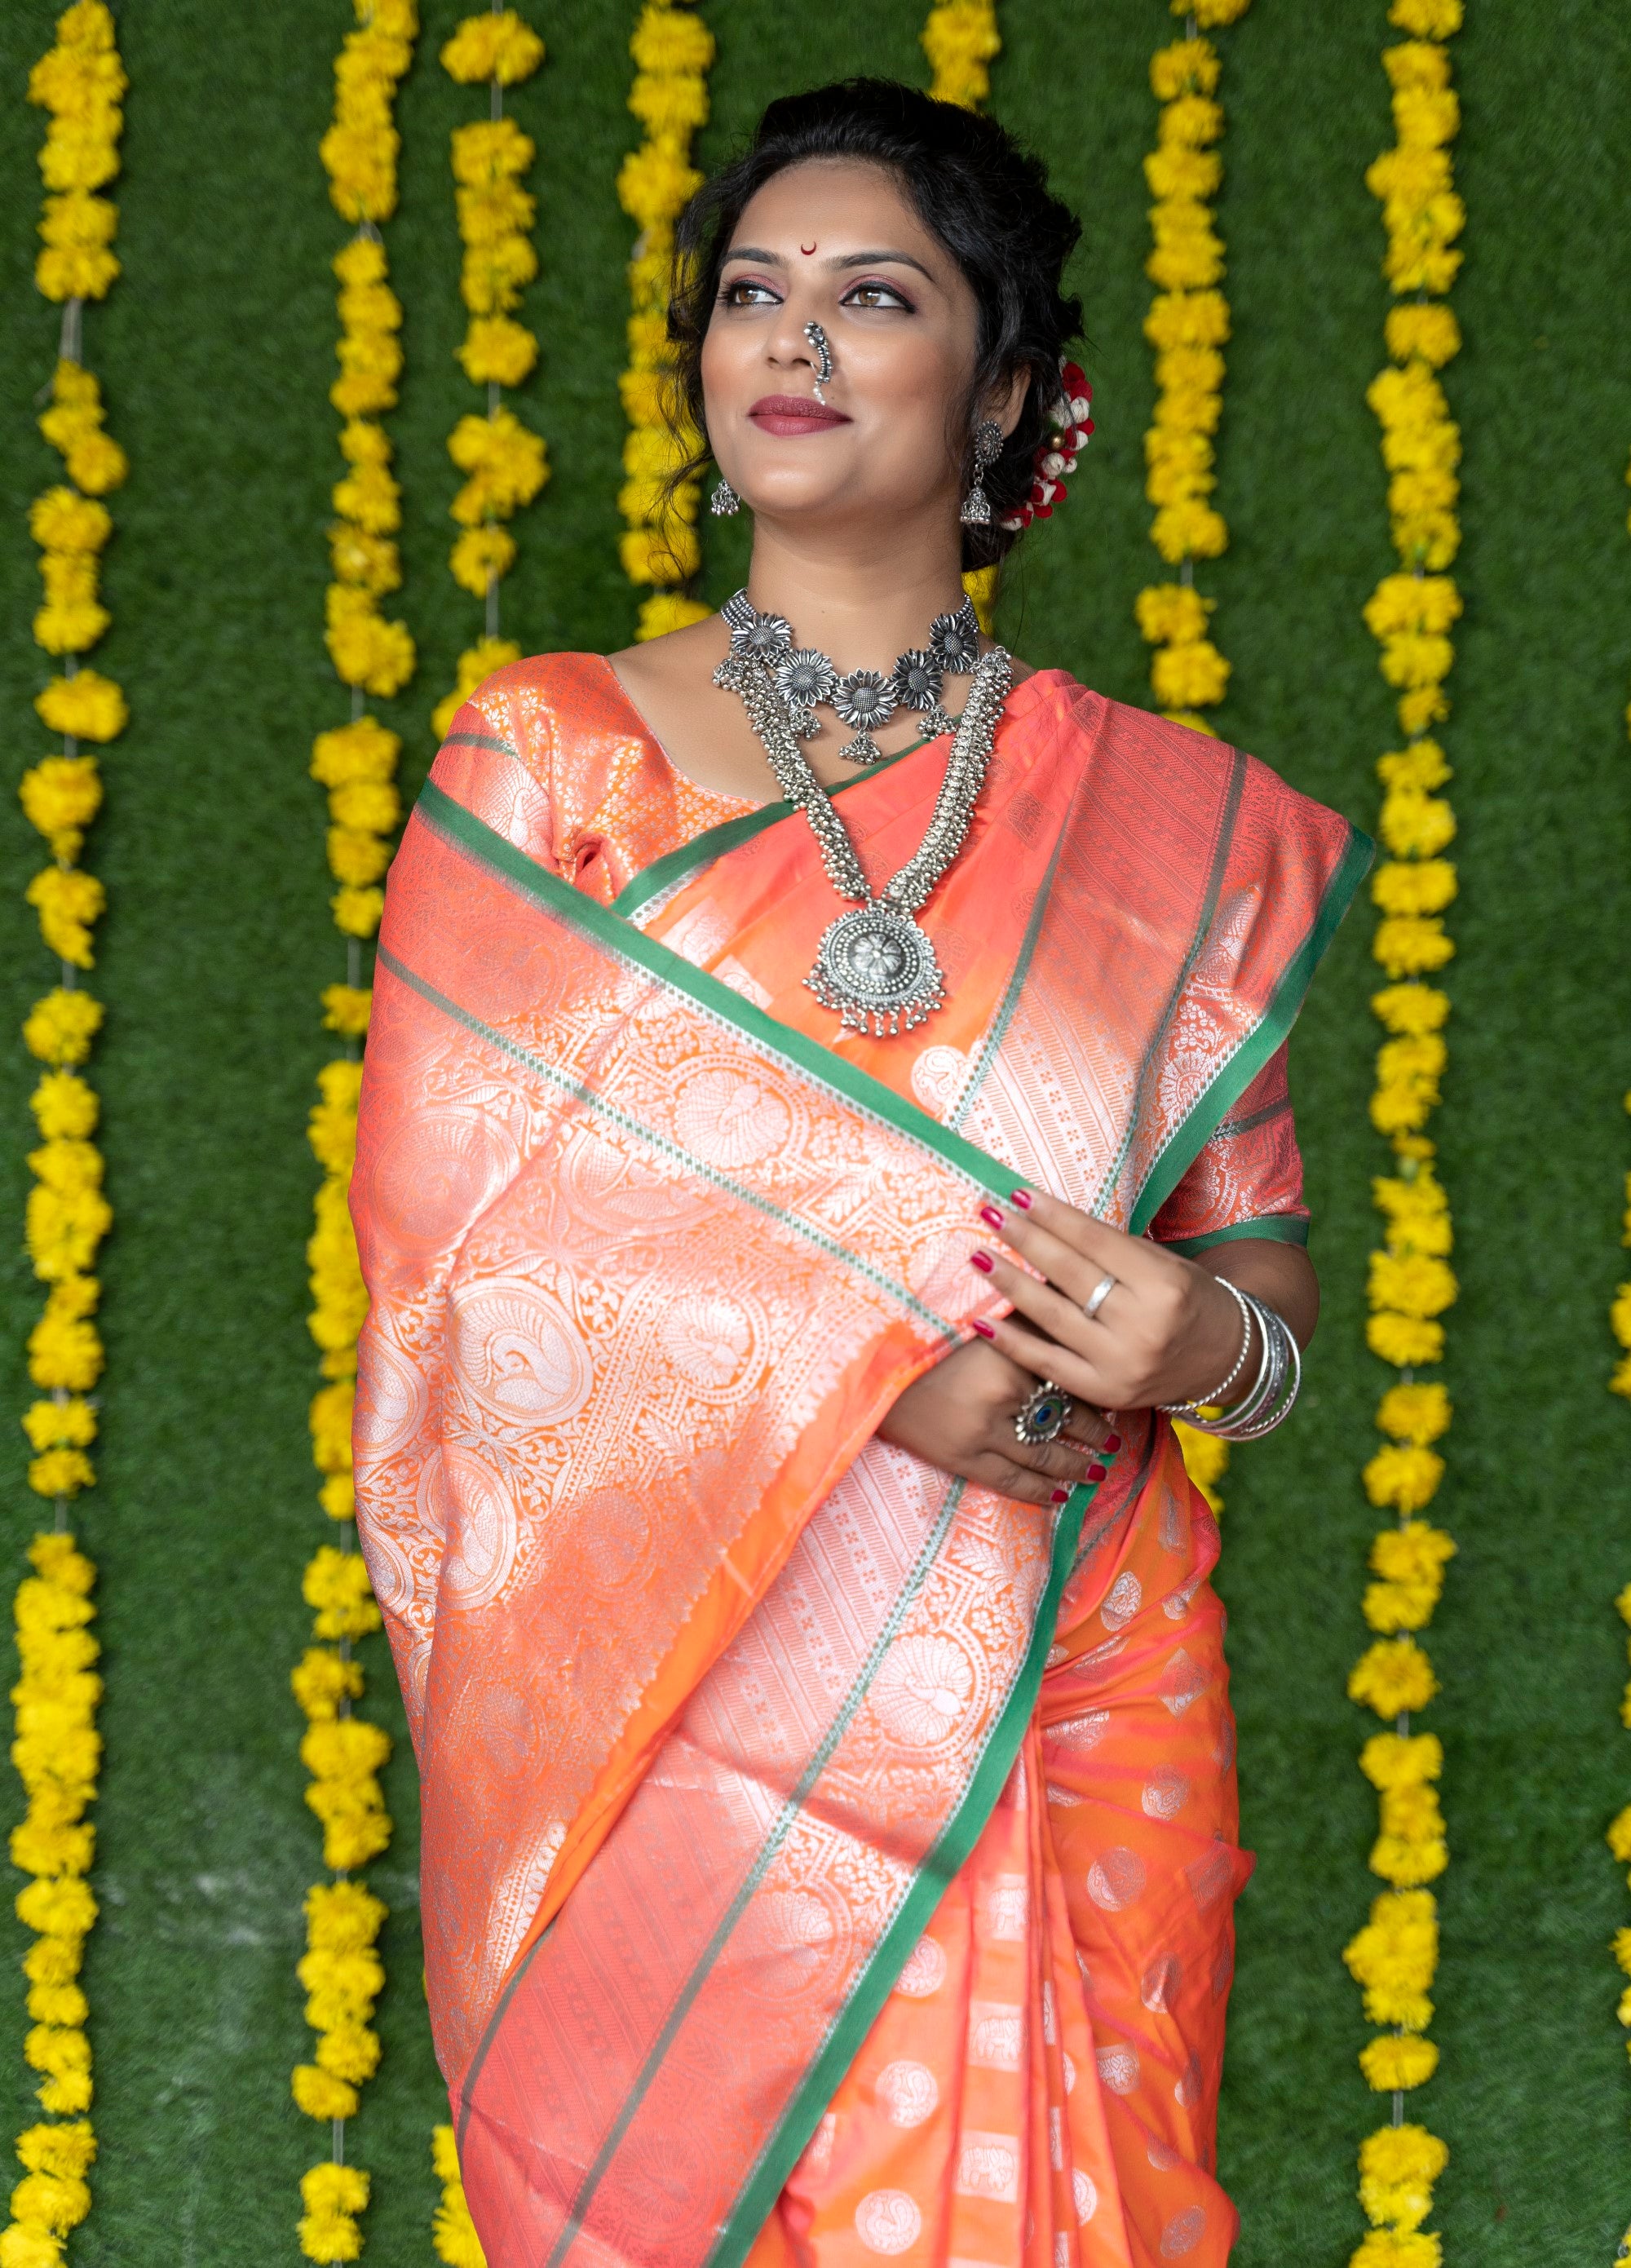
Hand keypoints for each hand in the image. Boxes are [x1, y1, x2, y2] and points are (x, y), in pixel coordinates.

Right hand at [877, 1336, 1118, 1508]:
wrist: (869, 1366)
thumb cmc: (924, 1334)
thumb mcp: (978, 1316)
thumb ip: (1021, 1316)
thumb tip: (1067, 1305)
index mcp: (1010, 1354)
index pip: (1068, 1379)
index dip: (1094, 1395)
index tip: (1111, 1400)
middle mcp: (1003, 1395)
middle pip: (1064, 1419)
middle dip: (1094, 1434)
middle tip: (1115, 1442)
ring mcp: (982, 1432)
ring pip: (1044, 1456)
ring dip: (1075, 1466)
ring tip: (1097, 1470)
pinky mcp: (961, 1457)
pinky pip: (1010, 1481)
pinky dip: (1039, 1491)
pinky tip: (1060, 1495)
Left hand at [968, 1191, 1249, 1412]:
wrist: (1225, 1360)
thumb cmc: (1188, 1300)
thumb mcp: (1164, 1266)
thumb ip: (1112, 1252)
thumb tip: (1046, 1222)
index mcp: (1163, 1283)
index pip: (1096, 1242)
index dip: (1053, 1216)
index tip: (1016, 1193)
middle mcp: (1143, 1324)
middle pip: (1071, 1274)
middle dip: (1026, 1240)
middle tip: (989, 1212)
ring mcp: (1121, 1363)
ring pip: (1054, 1316)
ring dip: (1010, 1284)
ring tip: (978, 1256)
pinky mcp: (1104, 1392)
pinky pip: (1048, 1363)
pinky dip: (1012, 1341)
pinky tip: (980, 1319)